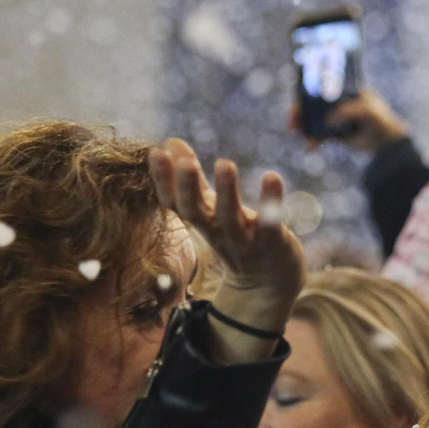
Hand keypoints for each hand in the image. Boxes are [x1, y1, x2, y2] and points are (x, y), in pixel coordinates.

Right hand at [148, 139, 304, 356]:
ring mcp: (244, 241)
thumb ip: (193, 180)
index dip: (163, 182)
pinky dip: (270, 203)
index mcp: (201, 221)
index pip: (174, 204)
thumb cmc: (236, 239)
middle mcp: (218, 232)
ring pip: (230, 219)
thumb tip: (170, 141)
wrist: (267, 286)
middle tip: (185, 162)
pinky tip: (272, 176)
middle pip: (196, 213)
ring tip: (224, 163)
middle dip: (188, 188)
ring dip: (227, 192)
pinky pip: (270, 224)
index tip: (156, 153)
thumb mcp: (211, 210)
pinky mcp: (273, 243)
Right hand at [288, 89, 409, 151]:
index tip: (297, 100)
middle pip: (311, 102)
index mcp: (343, 88)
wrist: (387, 142)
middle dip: (299, 111)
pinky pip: (318, 134)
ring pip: (312, 119)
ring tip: (297, 134)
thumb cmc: (380, 119)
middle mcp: (336, 100)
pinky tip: (310, 147)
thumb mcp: (368, 111)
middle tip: (292, 120)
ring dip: (302, 126)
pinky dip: (312, 140)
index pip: (320, 85)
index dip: (305, 91)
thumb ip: (350, 111)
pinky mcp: (334, 132)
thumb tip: (329, 119)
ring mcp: (334, 116)